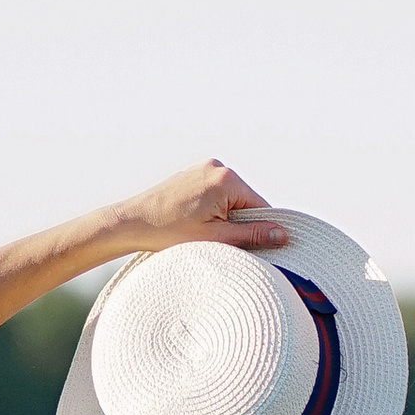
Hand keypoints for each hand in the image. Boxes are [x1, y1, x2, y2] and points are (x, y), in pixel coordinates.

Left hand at [103, 156, 285, 254]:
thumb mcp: (215, 238)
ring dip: (224, 217)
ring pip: (230, 199)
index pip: (260, 207)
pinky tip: (193, 222)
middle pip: (245, 201)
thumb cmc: (168, 232)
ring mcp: (203, 167)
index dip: (259, 229)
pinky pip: (214, 193)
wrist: (130, 223)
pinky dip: (212, 209)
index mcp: (226, 179)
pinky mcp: (192, 173)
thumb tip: (283, 235)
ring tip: (201, 231)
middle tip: (218, 241)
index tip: (251, 247)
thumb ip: (251, 235)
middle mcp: (217, 167)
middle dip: (238, 223)